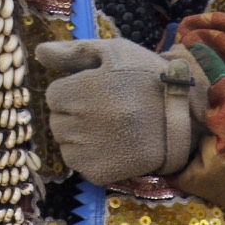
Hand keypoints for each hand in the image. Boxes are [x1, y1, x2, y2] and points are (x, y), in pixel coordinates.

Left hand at [35, 38, 208, 184]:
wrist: (185, 116)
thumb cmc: (147, 77)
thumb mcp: (114, 51)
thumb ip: (73, 52)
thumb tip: (39, 52)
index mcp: (85, 90)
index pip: (53, 95)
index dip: (72, 90)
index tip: (94, 90)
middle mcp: (84, 122)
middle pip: (56, 120)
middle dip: (72, 113)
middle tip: (103, 109)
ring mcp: (92, 151)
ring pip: (64, 144)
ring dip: (77, 136)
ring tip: (108, 127)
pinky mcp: (101, 173)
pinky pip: (78, 165)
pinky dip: (88, 156)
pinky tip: (111, 145)